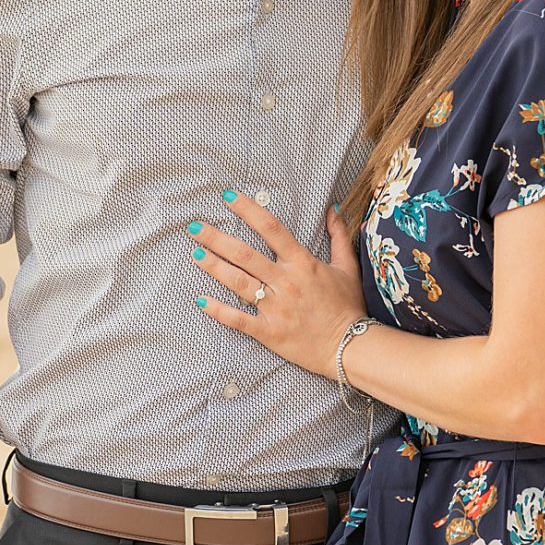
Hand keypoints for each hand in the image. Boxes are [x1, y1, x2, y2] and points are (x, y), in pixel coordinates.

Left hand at [191, 190, 365, 378]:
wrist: (350, 347)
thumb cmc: (348, 307)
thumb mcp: (347, 267)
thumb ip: (338, 236)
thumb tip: (332, 208)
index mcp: (302, 263)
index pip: (271, 229)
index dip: (248, 210)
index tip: (228, 197)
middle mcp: (285, 282)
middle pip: (245, 254)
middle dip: (217, 238)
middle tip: (194, 226)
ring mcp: (275, 307)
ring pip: (238, 282)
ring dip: (214, 267)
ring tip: (194, 253)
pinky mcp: (268, 331)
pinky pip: (238, 319)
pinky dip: (218, 310)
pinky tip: (200, 300)